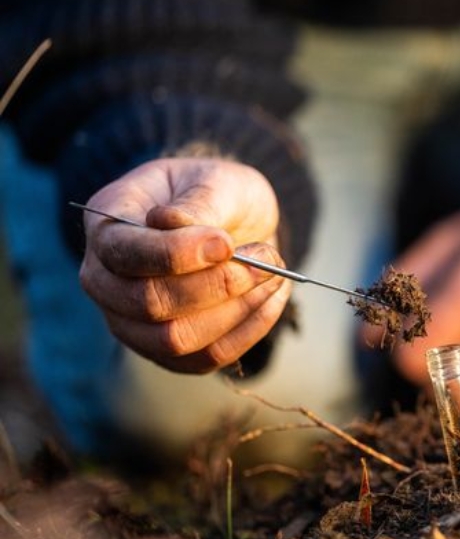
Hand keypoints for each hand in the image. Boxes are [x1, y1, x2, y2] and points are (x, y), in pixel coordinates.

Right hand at [79, 158, 290, 372]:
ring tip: (274, 274)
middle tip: (266, 258)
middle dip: (218, 285)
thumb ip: (199, 203)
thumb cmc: (216, 194)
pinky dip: (249, 329)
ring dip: (237, 310)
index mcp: (106, 225)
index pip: (123, 253)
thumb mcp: (215, 181)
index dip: (177, 254)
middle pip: (149, 304)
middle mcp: (105, 280)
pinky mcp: (167, 350)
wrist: (232, 222)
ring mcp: (130, 322)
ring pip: (177, 339)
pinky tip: (272, 296)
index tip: (227, 243)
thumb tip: (174, 224)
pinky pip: (206, 357)